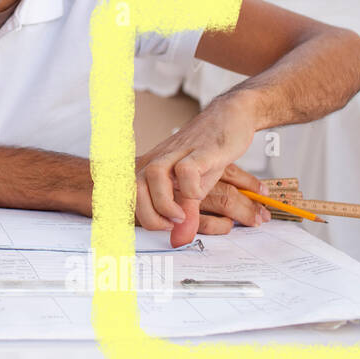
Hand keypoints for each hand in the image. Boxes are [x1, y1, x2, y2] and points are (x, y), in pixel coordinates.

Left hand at [134, 96, 271, 246]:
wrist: (230, 118)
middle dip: (148, 213)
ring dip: (164, 202)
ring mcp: (179, 152)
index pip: (130, 194)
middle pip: (134, 185)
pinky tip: (198, 194)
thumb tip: (178, 240)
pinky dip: (189, 187)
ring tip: (181, 215)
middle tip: (171, 224)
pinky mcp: (201, 149)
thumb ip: (186, 212)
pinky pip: (185, 168)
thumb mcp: (196, 187)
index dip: (142, 215)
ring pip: (154, 175)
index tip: (164, 226)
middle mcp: (161, 159)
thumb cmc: (209, 153)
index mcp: (154, 167)